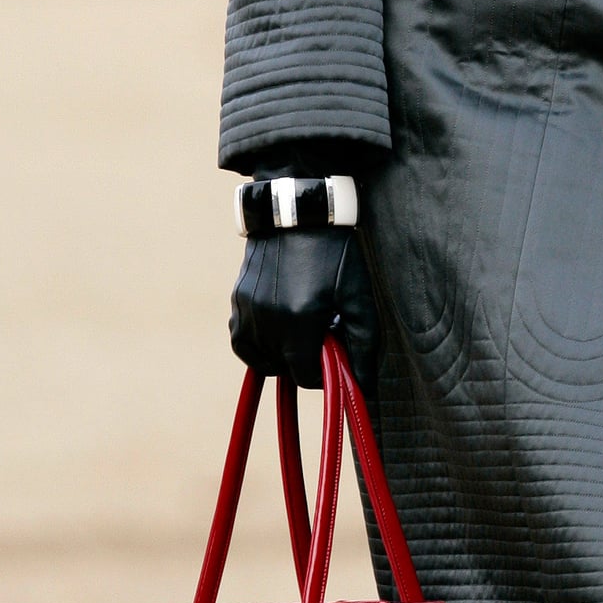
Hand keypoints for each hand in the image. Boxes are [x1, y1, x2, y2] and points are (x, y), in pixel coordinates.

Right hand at [228, 227, 376, 388]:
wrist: (299, 214)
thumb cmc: (336, 255)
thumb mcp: (359, 297)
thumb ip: (365, 345)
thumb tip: (364, 388)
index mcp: (299, 322)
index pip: (305, 377)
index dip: (323, 374)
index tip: (333, 354)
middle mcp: (267, 321)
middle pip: (283, 369)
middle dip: (304, 361)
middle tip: (321, 336)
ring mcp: (247, 310)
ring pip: (260, 359)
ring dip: (280, 356)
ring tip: (300, 334)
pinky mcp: (238, 300)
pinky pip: (241, 340)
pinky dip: (256, 346)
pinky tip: (276, 332)